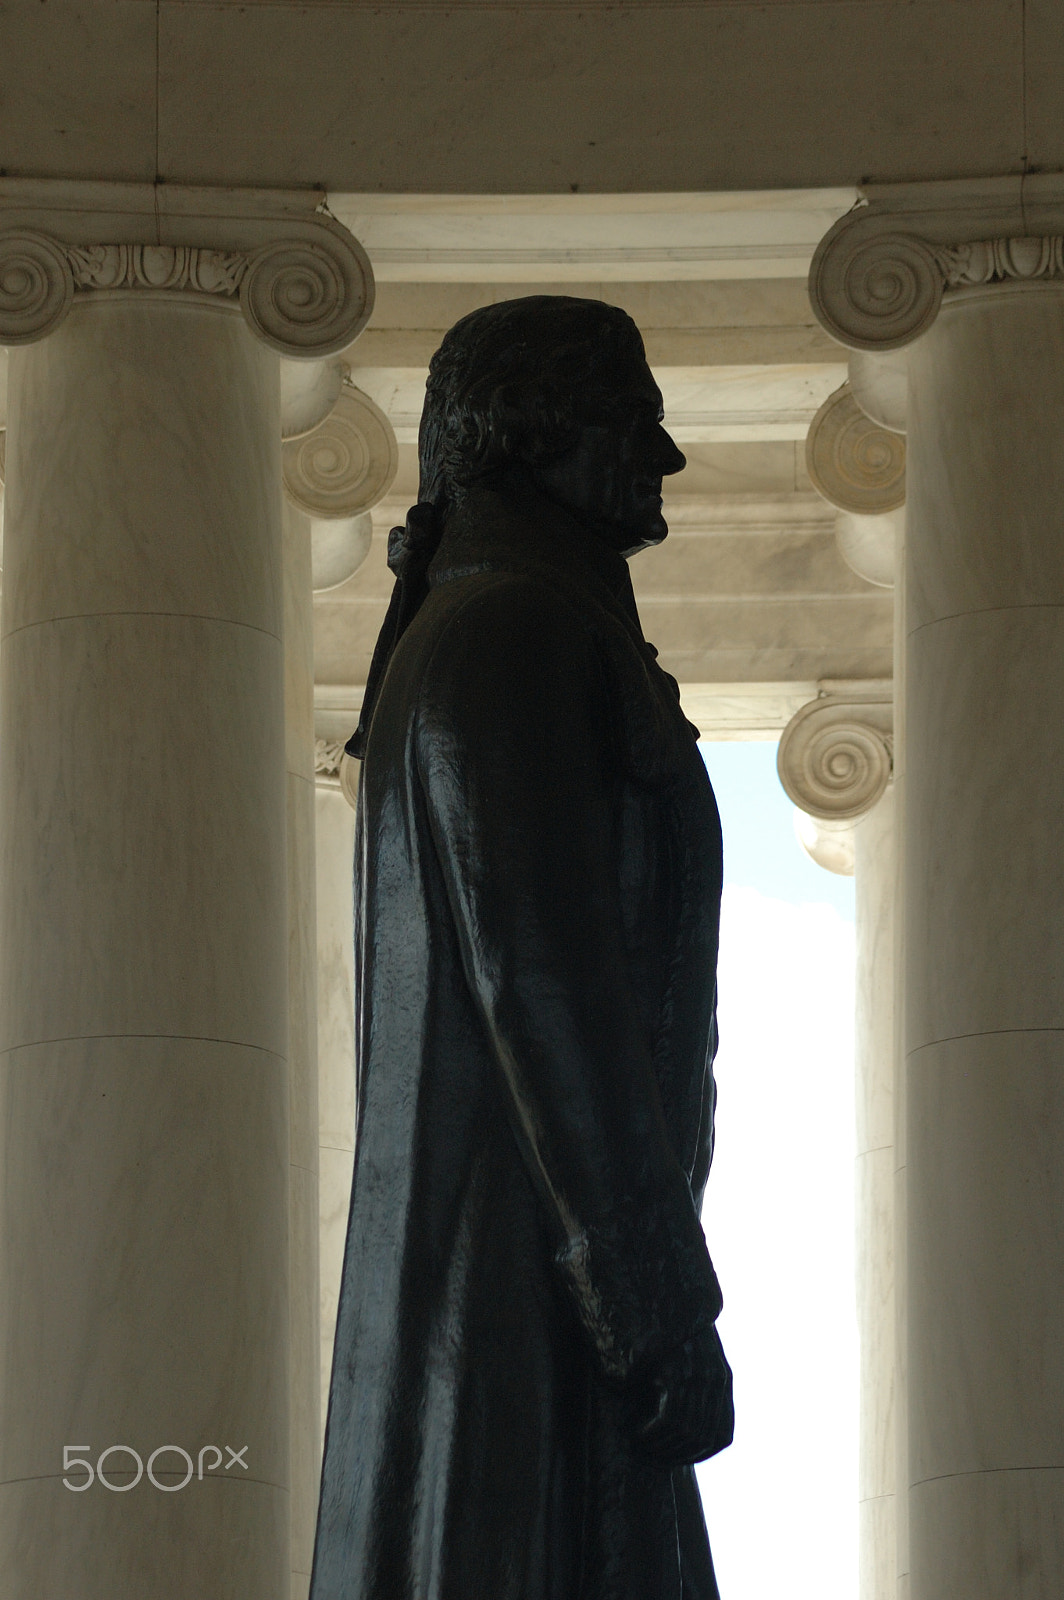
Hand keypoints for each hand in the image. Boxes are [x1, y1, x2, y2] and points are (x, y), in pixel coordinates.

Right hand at [627, 1324, 733, 1465]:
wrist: (657, 1292)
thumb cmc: (662, 1331)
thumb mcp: (685, 1358)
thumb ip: (691, 1388)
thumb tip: (680, 1429)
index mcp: (723, 1379)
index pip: (721, 1436)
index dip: (699, 1455)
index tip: (673, 1459)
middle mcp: (716, 1378)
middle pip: (702, 1437)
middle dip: (674, 1454)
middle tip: (649, 1456)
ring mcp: (697, 1372)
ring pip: (685, 1430)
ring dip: (660, 1446)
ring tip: (640, 1444)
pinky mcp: (675, 1367)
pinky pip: (669, 1416)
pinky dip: (652, 1433)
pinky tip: (636, 1431)